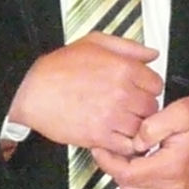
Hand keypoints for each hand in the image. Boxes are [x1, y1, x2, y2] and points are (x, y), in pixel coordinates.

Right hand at [7, 32, 162, 153]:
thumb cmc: (57, 68)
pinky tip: (115, 135)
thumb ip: (127, 47)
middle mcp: (121, 92)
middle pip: (151, 107)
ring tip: (121, 122)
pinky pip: (126, 145)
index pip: (156, 84)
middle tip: (130, 108)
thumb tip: (151, 54)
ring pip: (141, 127)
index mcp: (123, 68)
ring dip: (134, 127)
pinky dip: (124, 144)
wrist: (32, 91)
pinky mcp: (100, 135)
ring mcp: (112, 115)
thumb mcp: (94, 42)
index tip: (139, 91)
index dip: (148, 88)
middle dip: (142, 108)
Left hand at [90, 95, 188, 188]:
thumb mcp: (181, 111)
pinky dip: (138, 177)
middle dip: (114, 166)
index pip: (126, 173)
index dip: (108, 160)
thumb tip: (135, 140)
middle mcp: (174, 186)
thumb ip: (153, 125)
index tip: (100, 147)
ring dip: (126, 173)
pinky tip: (140, 159)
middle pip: (127, 185)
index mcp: (172, 167)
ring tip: (126, 152)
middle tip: (110, 147)